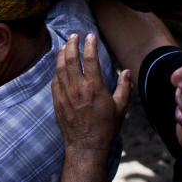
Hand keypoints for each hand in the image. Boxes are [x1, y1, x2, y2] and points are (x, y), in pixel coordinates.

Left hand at [52, 33, 130, 151]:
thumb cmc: (106, 128)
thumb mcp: (121, 108)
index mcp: (95, 88)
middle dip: (72, 44)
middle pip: (71, 59)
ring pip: (60, 68)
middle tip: (74, 35)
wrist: (86, 146)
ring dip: (62, 54)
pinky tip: (60, 67)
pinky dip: (57, 71)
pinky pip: (55, 81)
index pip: (90, 59)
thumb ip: (124, 87)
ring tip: (65, 46)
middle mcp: (78, 89)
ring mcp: (65, 95)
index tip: (91, 36)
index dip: (90, 44)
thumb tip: (126, 71)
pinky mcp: (57, 102)